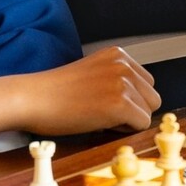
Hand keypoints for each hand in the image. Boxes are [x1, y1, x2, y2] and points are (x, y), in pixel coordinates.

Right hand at [0, 47, 159, 135]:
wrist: (33, 99)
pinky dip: (125, 130)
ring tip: (101, 116)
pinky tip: (101, 123)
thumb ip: (117, 79)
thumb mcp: (93, 73)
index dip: (130, 99)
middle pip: (152, 97)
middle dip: (134, 109)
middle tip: (104, 112)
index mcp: (118, 54)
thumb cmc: (56, 92)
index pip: (146, 83)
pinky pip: (141, 124)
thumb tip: (140, 102)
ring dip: (129, 120)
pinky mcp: (120, 103)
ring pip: (149, 111)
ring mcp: (122, 83)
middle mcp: (124, 65)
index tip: (105, 102)